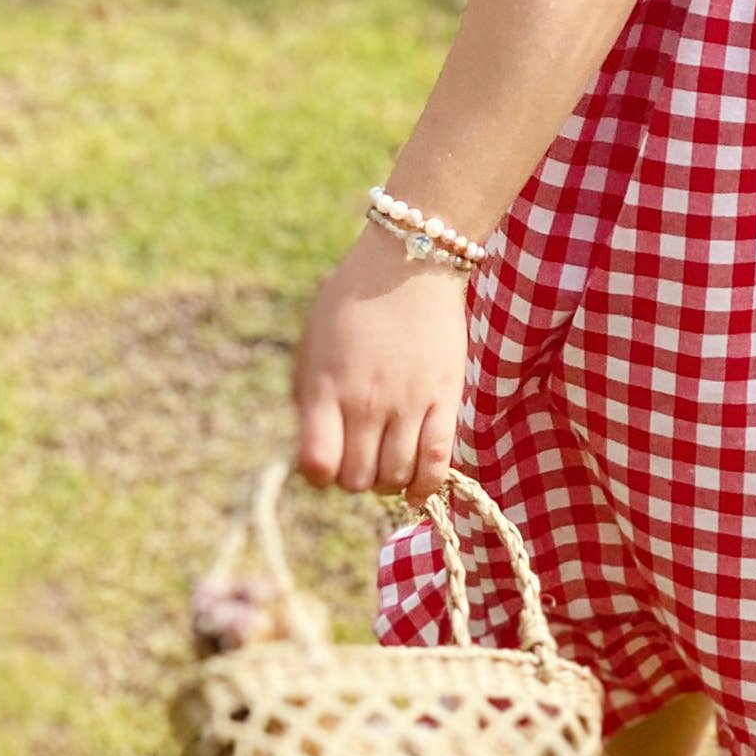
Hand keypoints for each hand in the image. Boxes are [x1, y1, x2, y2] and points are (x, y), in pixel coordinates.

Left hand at [291, 225, 468, 510]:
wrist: (407, 264)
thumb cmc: (350, 303)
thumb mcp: (312, 348)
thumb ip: (310, 400)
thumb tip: (316, 451)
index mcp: (325, 388)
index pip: (317, 465)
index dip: (320, 474)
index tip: (326, 461)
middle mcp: (365, 401)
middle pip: (357, 478)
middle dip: (355, 479)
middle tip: (361, 459)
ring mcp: (407, 402)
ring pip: (395, 476)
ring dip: (388, 482)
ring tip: (389, 465)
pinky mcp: (444, 398)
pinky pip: (437, 461)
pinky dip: (427, 486)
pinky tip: (420, 491)